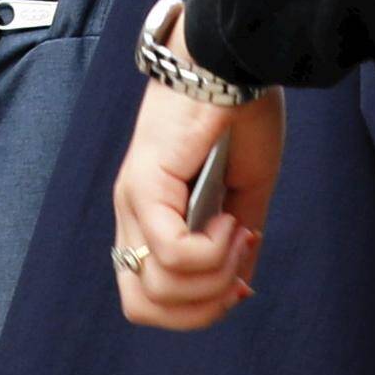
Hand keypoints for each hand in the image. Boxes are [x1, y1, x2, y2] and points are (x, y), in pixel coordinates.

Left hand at [114, 72, 276, 330]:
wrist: (231, 63)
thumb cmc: (238, 117)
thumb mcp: (244, 193)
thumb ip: (235, 243)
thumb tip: (239, 283)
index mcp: (148, 218)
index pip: (148, 298)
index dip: (196, 310)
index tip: (240, 283)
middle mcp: (130, 214)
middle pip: (141, 307)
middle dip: (201, 309)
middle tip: (238, 273)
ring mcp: (132, 201)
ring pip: (156, 289)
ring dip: (214, 276)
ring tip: (238, 233)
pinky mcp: (143, 185)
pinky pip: (171, 252)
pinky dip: (212, 250)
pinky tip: (231, 219)